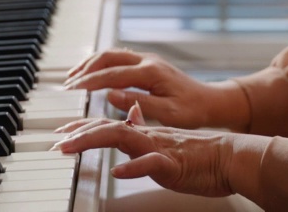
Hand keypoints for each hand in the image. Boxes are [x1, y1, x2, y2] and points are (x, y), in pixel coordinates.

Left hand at [53, 104, 266, 198]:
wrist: (232, 156)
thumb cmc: (202, 154)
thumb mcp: (167, 140)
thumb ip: (146, 129)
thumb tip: (129, 117)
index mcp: (146, 134)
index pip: (108, 125)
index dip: (82, 127)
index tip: (61, 131)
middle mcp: (149, 137)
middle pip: (108, 129)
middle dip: (77, 134)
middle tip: (54, 142)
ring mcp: (160, 149)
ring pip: (122, 138)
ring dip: (93, 140)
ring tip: (71, 147)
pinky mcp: (174, 164)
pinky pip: (152, 164)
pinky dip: (134, 167)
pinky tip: (119, 171)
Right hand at [64, 48, 248, 130]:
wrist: (210, 101)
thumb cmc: (192, 111)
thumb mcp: (168, 113)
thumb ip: (139, 104)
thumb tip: (110, 95)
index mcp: (151, 72)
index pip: (112, 74)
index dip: (89, 82)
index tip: (72, 91)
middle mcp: (147, 61)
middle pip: (108, 57)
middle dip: (85, 69)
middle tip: (67, 85)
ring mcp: (148, 59)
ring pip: (112, 54)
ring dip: (91, 64)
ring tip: (73, 78)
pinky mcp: (148, 63)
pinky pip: (119, 58)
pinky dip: (102, 64)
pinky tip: (93, 73)